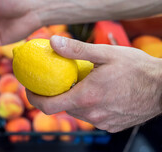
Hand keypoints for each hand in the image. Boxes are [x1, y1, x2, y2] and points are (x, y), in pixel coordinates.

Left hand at [26, 35, 161, 132]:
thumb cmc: (138, 68)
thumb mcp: (106, 53)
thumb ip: (76, 50)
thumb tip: (53, 42)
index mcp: (87, 97)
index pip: (48, 105)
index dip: (34, 97)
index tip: (29, 88)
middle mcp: (93, 113)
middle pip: (62, 107)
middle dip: (55, 94)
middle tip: (55, 79)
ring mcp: (103, 122)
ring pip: (77, 111)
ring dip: (73, 98)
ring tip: (80, 82)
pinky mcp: (112, 125)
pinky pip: (91, 116)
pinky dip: (88, 104)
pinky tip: (97, 91)